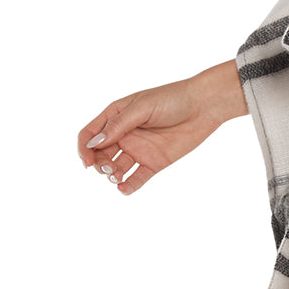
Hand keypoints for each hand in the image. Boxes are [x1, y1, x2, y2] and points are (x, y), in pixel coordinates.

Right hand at [77, 60, 245, 194]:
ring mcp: (138, 150)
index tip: (87, 161)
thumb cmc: (172, 99)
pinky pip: (137, 178)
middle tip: (108, 169)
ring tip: (117, 178)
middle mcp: (124, 135)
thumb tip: (95, 143)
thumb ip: (118, 125)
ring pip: (116, 167)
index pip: (90, 135)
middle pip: (101, 154)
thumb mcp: (142, 108)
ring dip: (112, 175)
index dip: (84, 148)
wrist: (203, 107)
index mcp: (116, 116)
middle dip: (99, 164)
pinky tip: (124, 189)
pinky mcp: (154, 163)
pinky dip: (129, 186)